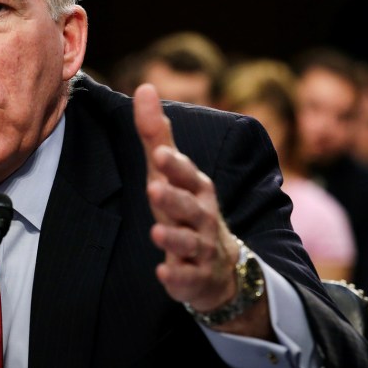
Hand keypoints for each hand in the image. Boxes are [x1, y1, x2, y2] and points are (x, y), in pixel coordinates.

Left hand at [133, 83, 270, 337]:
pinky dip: (177, 278)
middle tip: (154, 188)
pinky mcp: (196, 279)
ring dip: (174, 239)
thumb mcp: (172, 173)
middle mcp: (203, 217)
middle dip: (174, 199)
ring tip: (156, 233)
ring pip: (190, 243)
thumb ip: (156, 134)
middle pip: (190, 207)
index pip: (187, 175)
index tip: (159, 154)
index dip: (175, 166)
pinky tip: (163, 275)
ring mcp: (202, 249)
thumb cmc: (188, 208)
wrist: (222, 267)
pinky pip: (188, 280)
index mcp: (197, 189)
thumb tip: (144, 87)